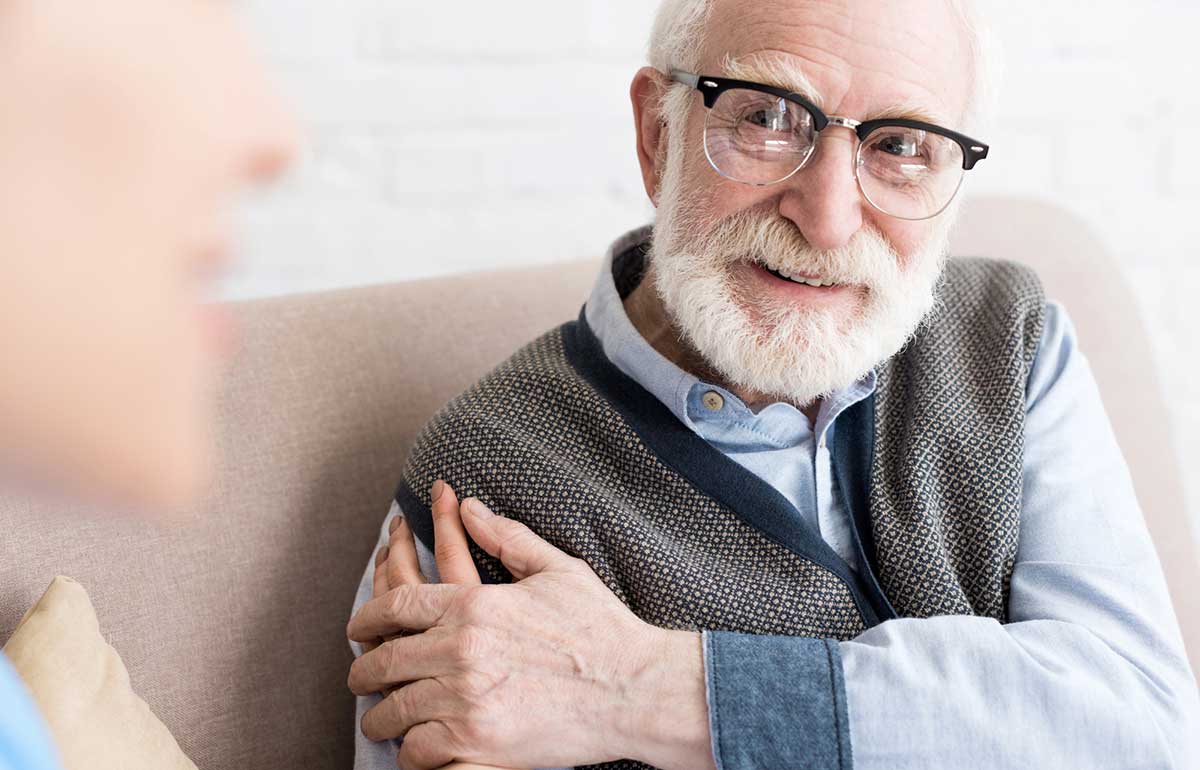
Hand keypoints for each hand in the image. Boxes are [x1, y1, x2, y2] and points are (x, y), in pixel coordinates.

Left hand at [347, 489, 714, 769]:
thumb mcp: (558, 568)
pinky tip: (413, 747)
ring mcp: (466, 700)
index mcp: (473, 604)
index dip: (366, 616)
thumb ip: (507, 537)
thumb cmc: (601, 628)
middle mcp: (460, 650)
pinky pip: (420, 749)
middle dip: (362, 670)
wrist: (635, 690)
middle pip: (383, 660)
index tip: (356, 627)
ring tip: (380, 719)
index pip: (395, 605)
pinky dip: (409, 750)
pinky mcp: (479, 742)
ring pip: (394, 710)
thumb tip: (468, 505)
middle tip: (359, 678)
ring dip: (380, 717)